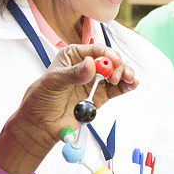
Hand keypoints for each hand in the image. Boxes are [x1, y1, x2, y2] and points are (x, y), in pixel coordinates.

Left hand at [15, 44, 135, 142]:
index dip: (107, 54)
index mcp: (74, 56)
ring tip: (128, 80)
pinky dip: (126, 86)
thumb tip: (90, 64)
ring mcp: (96, 81)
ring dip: (125, 74)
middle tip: (117, 77)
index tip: (113, 62)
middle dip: (118, 66)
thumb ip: (72, 74)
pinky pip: (117, 89)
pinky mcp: (101, 96)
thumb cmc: (42, 97)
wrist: (42, 123)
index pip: (95, 50)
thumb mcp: (53, 82)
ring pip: (116, 74)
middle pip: (110, 61)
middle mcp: (87, 66)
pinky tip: (131, 85)